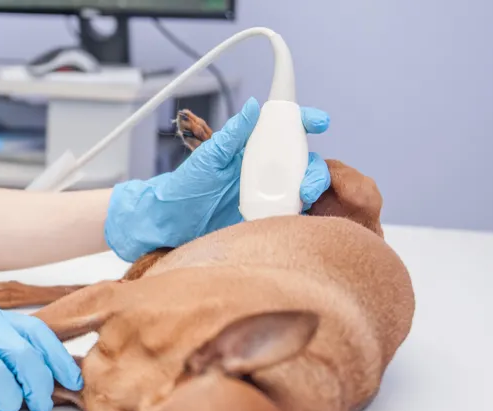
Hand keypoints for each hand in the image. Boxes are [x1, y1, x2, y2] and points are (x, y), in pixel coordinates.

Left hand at [104, 97, 331, 261]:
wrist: (173, 222)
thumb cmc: (187, 185)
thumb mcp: (209, 157)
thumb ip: (233, 134)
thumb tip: (253, 106)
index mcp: (253, 148)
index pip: (286, 129)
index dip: (306, 121)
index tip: (319, 122)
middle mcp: (266, 168)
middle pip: (305, 161)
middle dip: (315, 168)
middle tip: (307, 182)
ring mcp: (269, 193)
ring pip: (304, 186)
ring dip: (310, 190)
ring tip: (301, 199)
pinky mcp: (268, 215)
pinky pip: (292, 212)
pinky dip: (300, 213)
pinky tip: (296, 216)